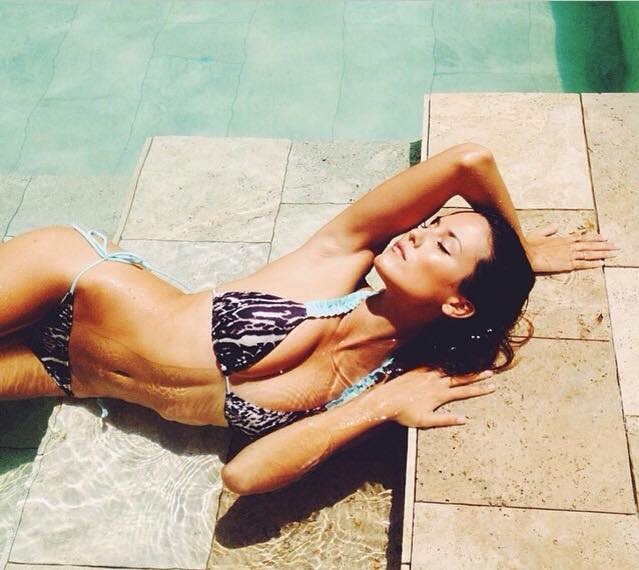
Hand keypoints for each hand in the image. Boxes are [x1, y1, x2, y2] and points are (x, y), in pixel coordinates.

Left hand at [379, 368, 495, 428]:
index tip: (492, 387)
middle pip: (461, 377)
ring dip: (462, 368)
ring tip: (473, 364)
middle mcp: (436, 382)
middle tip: (490, 372)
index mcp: (440, 395)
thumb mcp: (426, 421)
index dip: (480, 389)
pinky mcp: (418, 370)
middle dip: (477, 375)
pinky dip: (445, 363)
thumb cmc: (405, 414)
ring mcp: (427, 374)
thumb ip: (446, 420)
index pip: (465, 391)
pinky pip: (435, 364)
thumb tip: (464, 419)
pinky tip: (449, 360)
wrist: (386, 400)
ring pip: (449, 369)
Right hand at [525, 225, 618, 273]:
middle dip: (604, 245)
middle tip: (616, 245)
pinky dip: (593, 263)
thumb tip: (556, 226)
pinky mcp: (567, 264)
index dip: (594, 238)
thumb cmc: (528, 245)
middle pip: (590, 245)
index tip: (604, 237)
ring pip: (590, 253)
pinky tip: (602, 263)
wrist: (525, 254)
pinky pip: (583, 263)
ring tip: (614, 253)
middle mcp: (568, 246)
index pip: (582, 238)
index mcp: (562, 239)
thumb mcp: (538, 234)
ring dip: (603, 253)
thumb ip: (548, 230)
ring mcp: (569, 255)